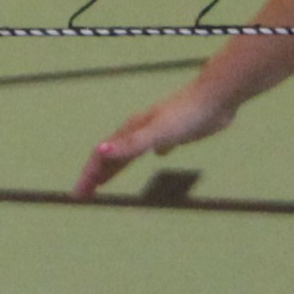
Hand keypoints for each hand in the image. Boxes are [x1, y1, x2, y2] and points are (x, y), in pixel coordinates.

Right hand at [75, 76, 235, 200]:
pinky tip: (158, 155)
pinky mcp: (177, 131)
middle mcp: (140, 130)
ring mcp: (158, 130)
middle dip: (95, 175)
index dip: (88, 176)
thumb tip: (101, 151)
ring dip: (116, 166)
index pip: (102, 156)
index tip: (78, 195)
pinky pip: (156, 144)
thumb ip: (130, 144)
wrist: (215, 97)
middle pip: (111, 155)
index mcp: (132, 131)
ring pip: (130, 151)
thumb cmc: (186, 115)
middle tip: (84, 195)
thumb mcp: (156, 133)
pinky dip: (150, 152)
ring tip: (107, 180)